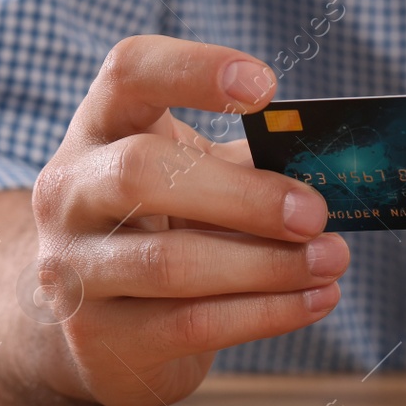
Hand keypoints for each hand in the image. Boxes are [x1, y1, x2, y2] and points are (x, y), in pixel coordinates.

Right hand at [30, 35, 348, 405]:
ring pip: (170, 262)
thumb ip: (253, 162)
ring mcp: (72, 266)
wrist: (105, 326)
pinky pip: (191, 323)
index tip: (265, 88)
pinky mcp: (97, 337)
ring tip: (331, 261)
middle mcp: (68, 189)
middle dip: (243, 195)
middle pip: (141, 171)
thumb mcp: (198, 176)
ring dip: (267, 265)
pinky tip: (315, 299)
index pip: (129, 71)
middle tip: (314, 213)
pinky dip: (266, 313)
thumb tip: (336, 165)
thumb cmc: (168, 226)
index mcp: (100, 125)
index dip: (194, 69)